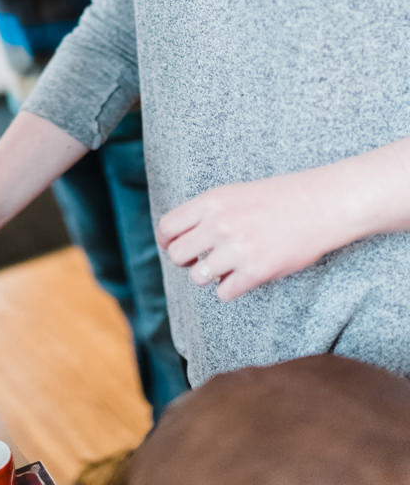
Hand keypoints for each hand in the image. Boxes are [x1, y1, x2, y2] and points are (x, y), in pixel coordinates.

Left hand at [158, 169, 346, 301]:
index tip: (175, 246)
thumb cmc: (277, 198)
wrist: (319, 204)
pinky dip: (230, 288)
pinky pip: (223, 292)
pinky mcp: (256, 271)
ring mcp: (237, 249)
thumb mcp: (233, 194)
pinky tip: (243, 276)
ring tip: (226, 267)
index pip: (167, 227)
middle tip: (203, 259)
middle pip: (177, 255)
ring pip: (197, 277)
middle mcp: (219, 224)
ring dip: (208, 276)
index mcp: (211, 201)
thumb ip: (206, 212)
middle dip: (187, 260)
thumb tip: (178, 238)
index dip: (168, 241)